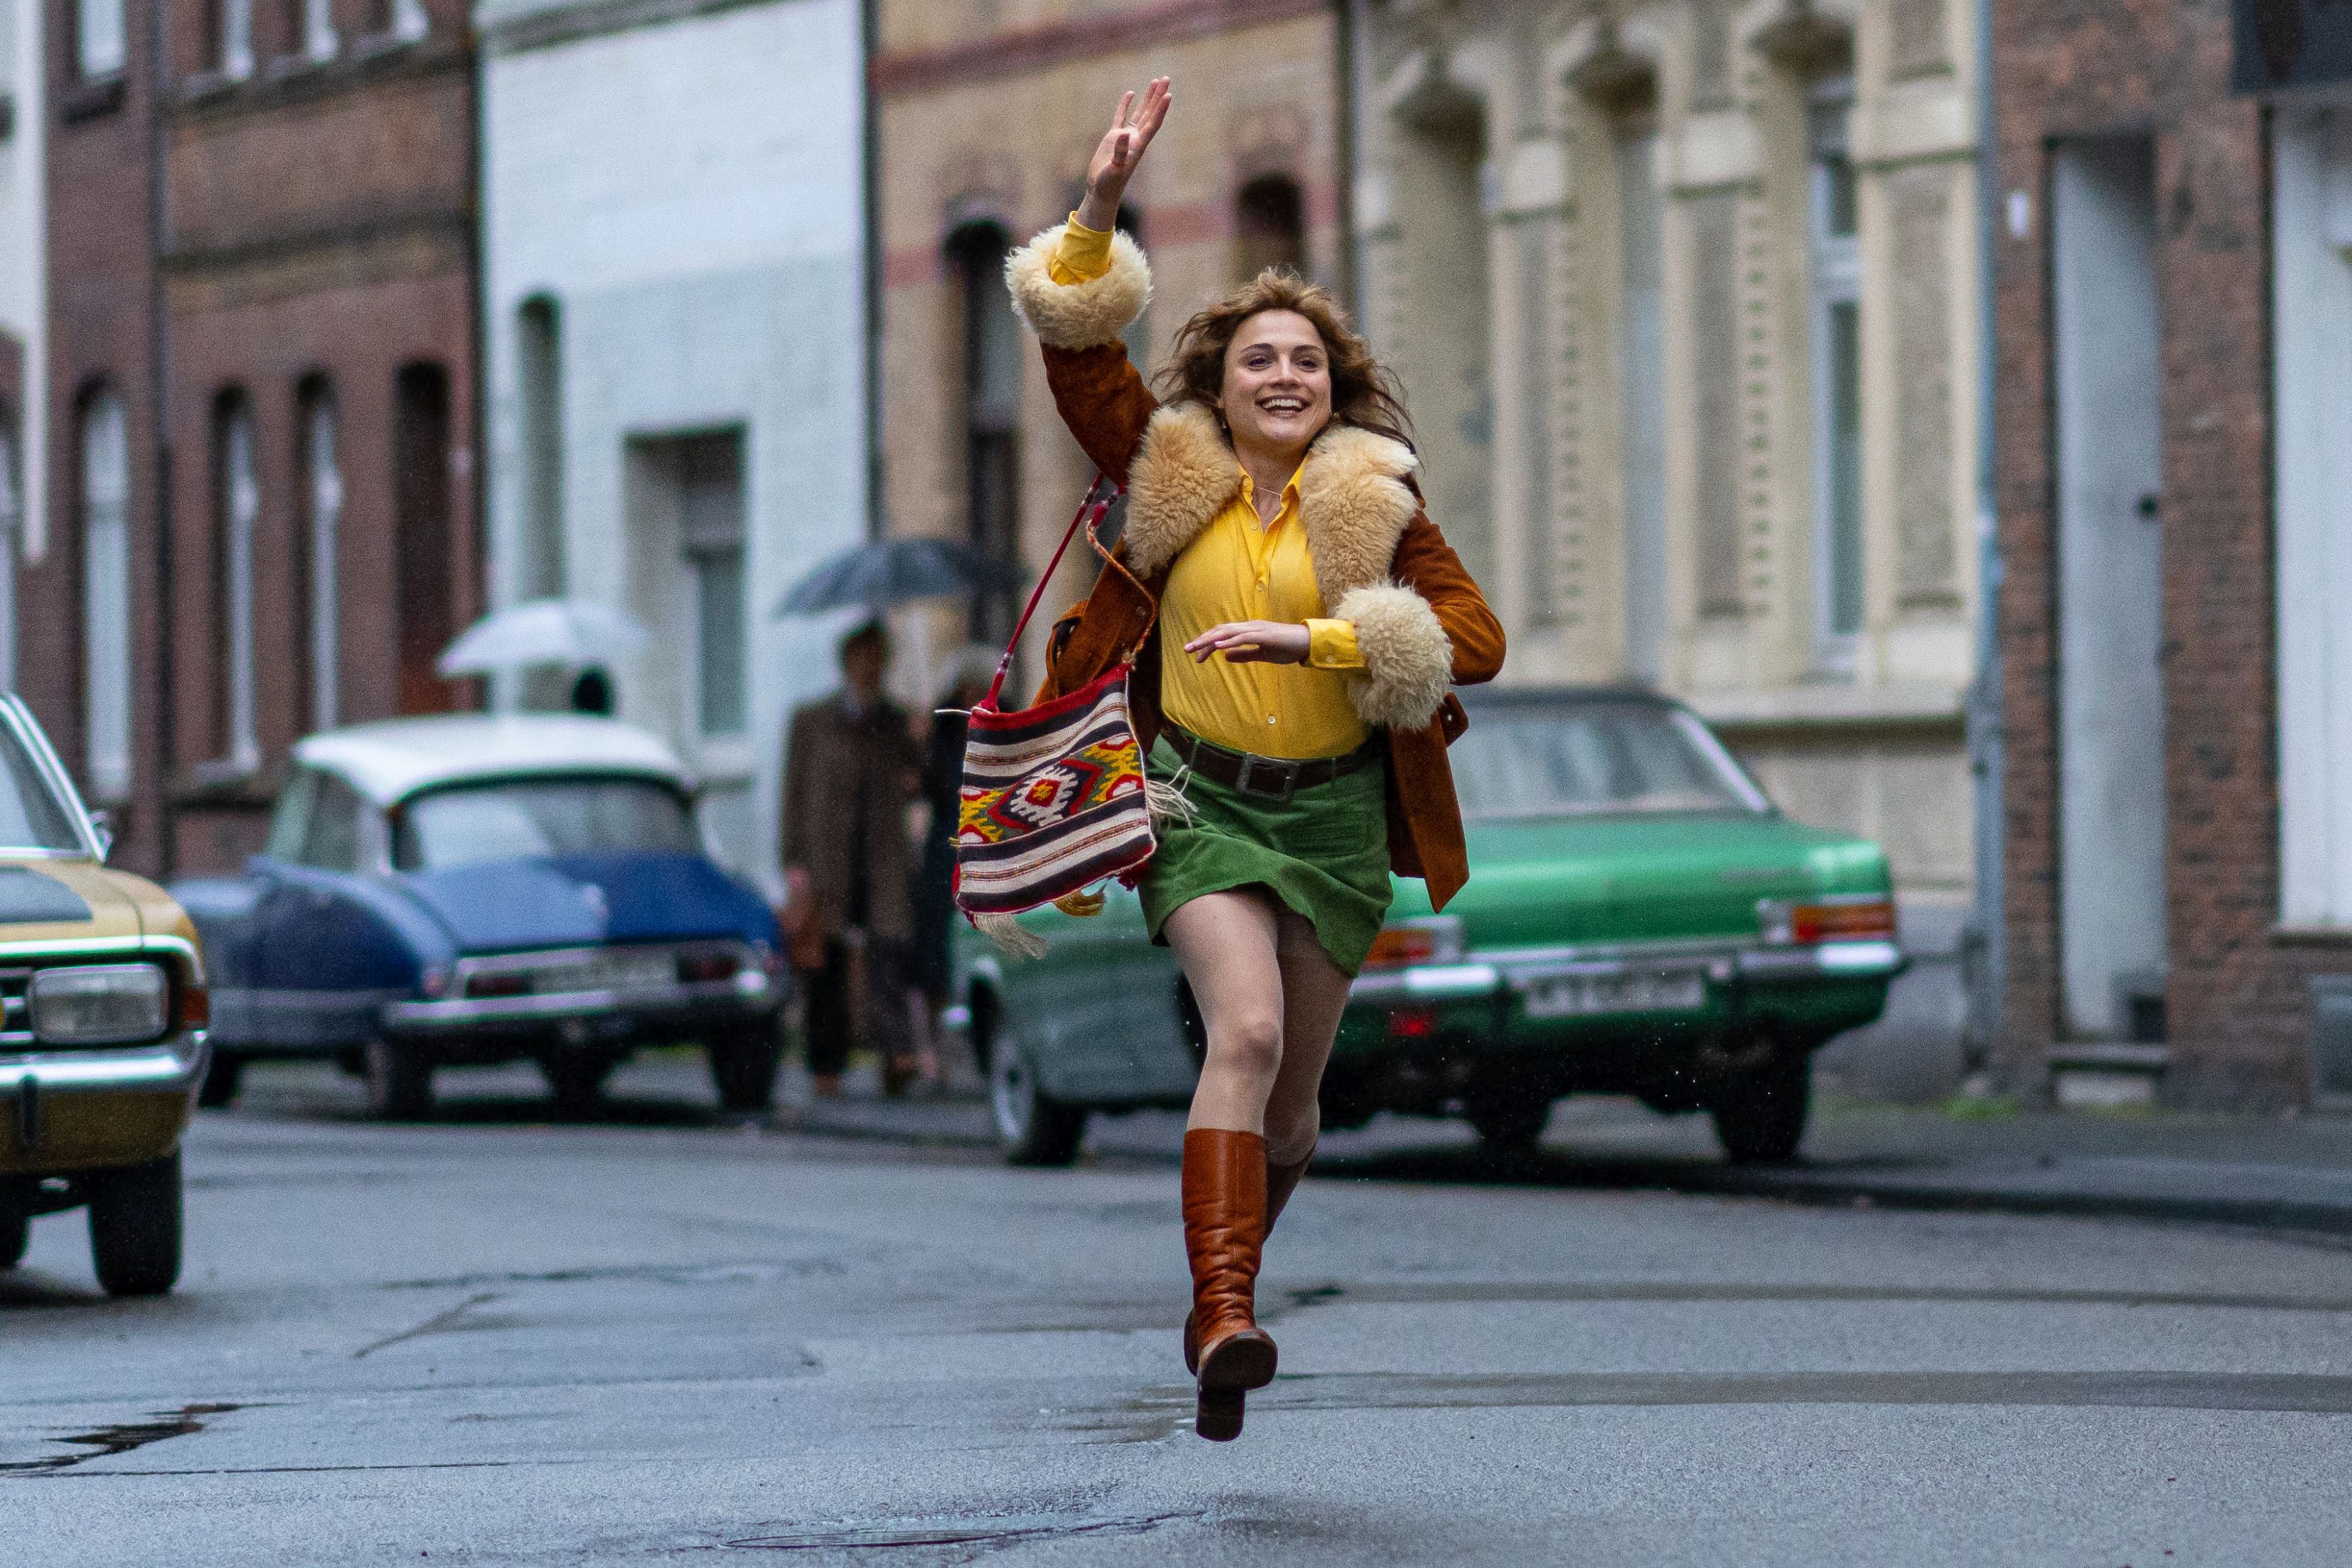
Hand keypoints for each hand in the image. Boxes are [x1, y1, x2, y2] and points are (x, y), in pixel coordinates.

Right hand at [1077, 78, 1170, 231]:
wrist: (1101, 191)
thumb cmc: (1109, 184)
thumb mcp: (1114, 170)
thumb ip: (1120, 153)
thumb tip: (1123, 135)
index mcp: (1138, 146)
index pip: (1153, 124)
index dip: (1161, 109)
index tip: (1168, 94)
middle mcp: (1135, 139)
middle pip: (1150, 113)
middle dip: (1158, 96)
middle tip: (1166, 78)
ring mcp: (1125, 137)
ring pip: (1140, 112)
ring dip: (1148, 98)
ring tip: (1155, 81)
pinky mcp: (1113, 138)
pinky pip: (1121, 117)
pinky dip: (1125, 105)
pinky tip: (1130, 93)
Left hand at [1183, 621, 1310, 664]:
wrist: (1307, 642)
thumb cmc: (1287, 648)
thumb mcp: (1262, 654)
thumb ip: (1244, 654)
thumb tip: (1225, 657)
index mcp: (1248, 631)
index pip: (1222, 635)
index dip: (1207, 643)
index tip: (1196, 656)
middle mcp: (1249, 626)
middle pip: (1220, 631)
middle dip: (1202, 640)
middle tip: (1186, 650)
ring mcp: (1256, 629)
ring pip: (1228, 632)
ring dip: (1210, 640)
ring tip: (1195, 649)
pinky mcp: (1264, 635)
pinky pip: (1243, 637)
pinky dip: (1229, 641)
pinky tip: (1218, 647)